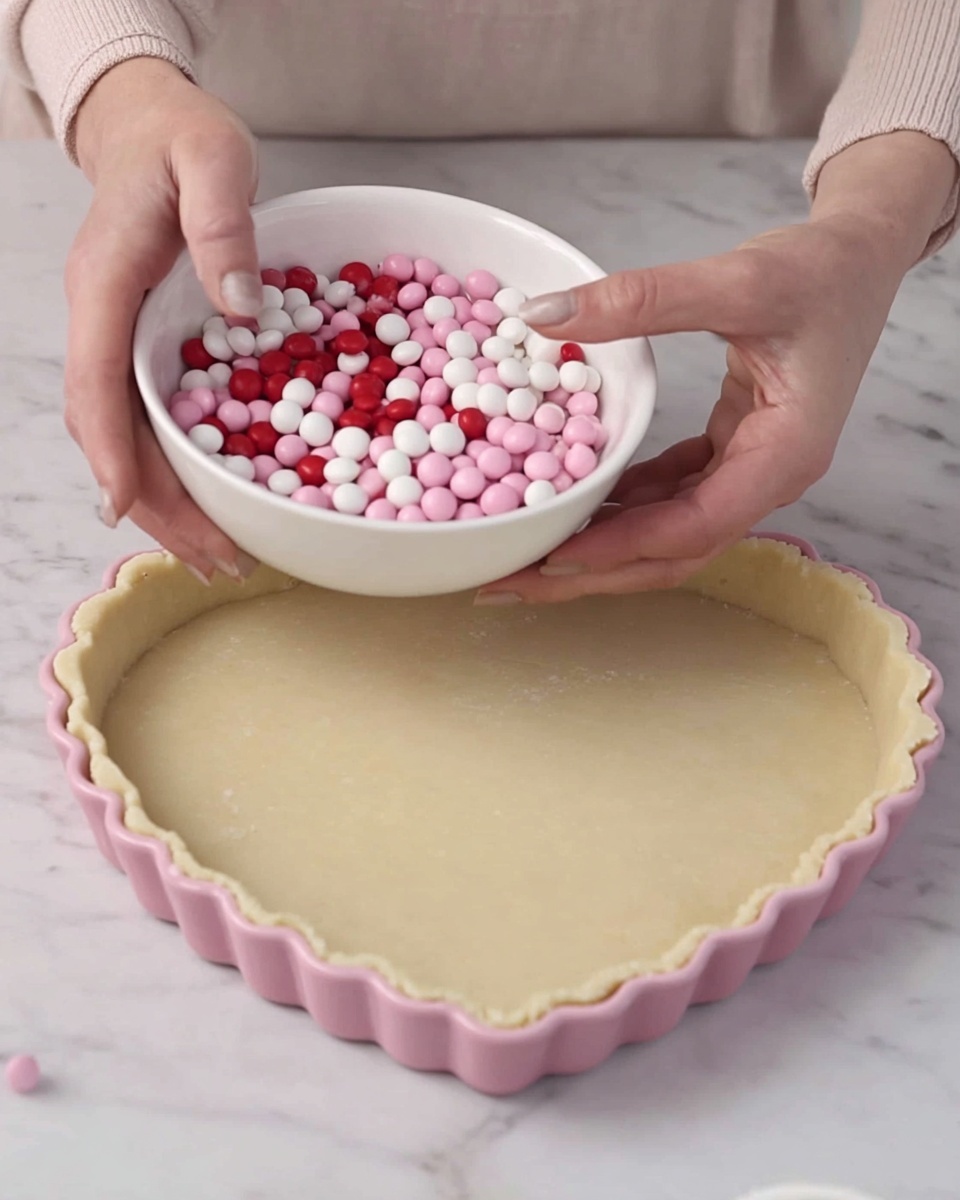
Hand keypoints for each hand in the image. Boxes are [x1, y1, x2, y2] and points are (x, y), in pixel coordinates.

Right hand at [66, 58, 261, 579]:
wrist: (149, 126)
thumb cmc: (180, 137)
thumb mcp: (211, 158)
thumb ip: (221, 222)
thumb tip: (237, 306)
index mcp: (105, 285)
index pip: (95, 378)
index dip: (111, 446)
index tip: (126, 504)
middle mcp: (101, 323)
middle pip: (110, 432)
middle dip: (155, 505)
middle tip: (215, 560)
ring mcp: (117, 340)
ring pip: (127, 439)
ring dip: (167, 504)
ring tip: (220, 557)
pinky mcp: (143, 349)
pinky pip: (150, 424)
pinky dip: (177, 473)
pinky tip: (213, 507)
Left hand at [478, 131, 956, 604]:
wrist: (863, 258)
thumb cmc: (819, 272)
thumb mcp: (734, 279)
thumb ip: (642, 299)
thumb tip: (542, 315)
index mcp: (785, 456)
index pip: (695, 526)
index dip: (621, 546)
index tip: (554, 554)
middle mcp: (770, 479)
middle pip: (674, 552)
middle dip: (595, 572)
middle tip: (516, 580)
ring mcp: (751, 471)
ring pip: (669, 533)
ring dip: (603, 545)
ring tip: (531, 551)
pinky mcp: (733, 453)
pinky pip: (672, 496)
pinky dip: (624, 504)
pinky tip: (576, 497)